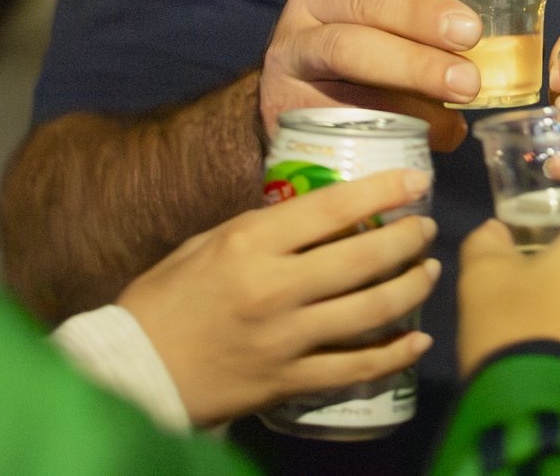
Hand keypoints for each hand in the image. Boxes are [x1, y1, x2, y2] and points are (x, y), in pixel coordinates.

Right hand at [118, 167, 438, 427]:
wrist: (130, 372)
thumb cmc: (165, 299)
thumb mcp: (208, 244)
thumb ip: (265, 229)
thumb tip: (322, 210)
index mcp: (250, 244)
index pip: (332, 208)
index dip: (383, 190)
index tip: (417, 178)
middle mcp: (274, 288)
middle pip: (363, 258)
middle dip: (408, 238)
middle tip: (426, 229)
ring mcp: (285, 339)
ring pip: (370, 311)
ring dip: (411, 288)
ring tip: (428, 271)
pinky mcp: (288, 381)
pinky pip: (356, 368)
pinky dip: (395, 354)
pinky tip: (418, 339)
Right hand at [260, 0, 483, 151]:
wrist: (292, 95)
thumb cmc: (355, 49)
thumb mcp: (373, 23)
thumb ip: (418, 32)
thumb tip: (489, 62)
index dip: (419, 13)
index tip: (469, 30)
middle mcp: (294, 40)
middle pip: (349, 49)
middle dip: (415, 66)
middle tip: (468, 83)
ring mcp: (283, 91)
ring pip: (345, 103)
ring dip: (411, 115)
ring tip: (453, 122)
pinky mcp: (290, 136)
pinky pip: (345, 143)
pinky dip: (395, 144)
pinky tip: (430, 143)